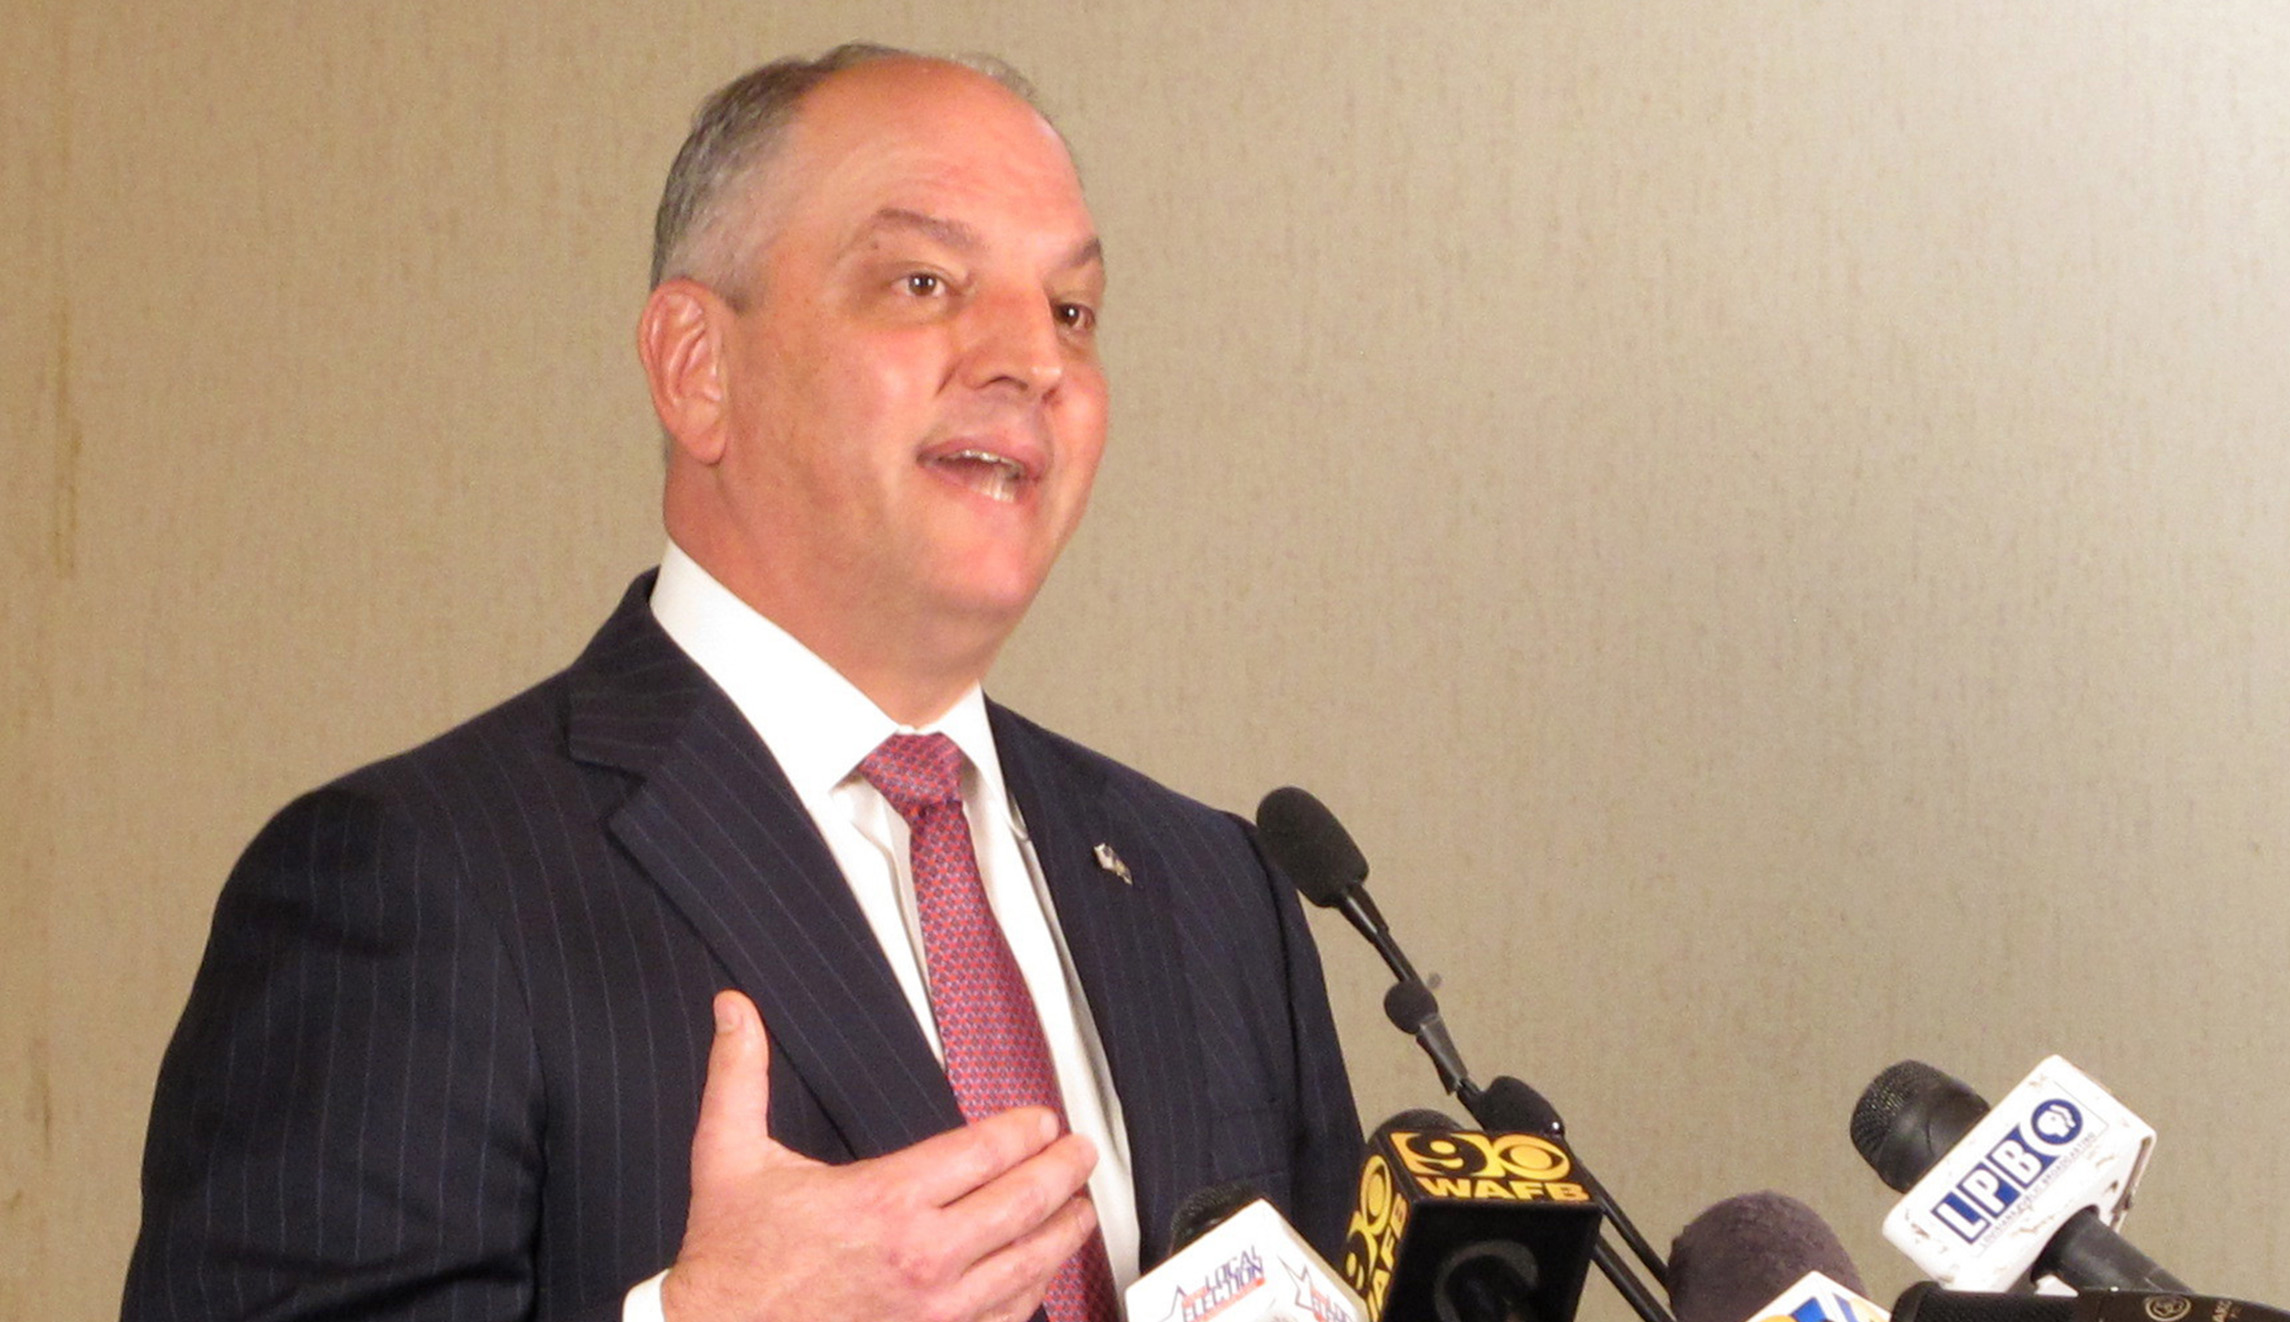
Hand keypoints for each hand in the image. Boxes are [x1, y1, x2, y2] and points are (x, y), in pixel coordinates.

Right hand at [661, 991, 1100, 1321]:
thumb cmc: (729, 1263)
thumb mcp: (727, 1158)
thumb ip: (738, 1077)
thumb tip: (734, 1011)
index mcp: (883, 1202)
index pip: (985, 1153)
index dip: (1025, 1131)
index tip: (1041, 1120)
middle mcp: (921, 1257)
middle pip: (1022, 1204)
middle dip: (1063, 1171)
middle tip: (1081, 1153)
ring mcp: (933, 1311)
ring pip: (1027, 1265)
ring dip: (1063, 1231)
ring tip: (1081, 1208)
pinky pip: (1006, 1318)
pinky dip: (1035, 1290)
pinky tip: (1042, 1274)